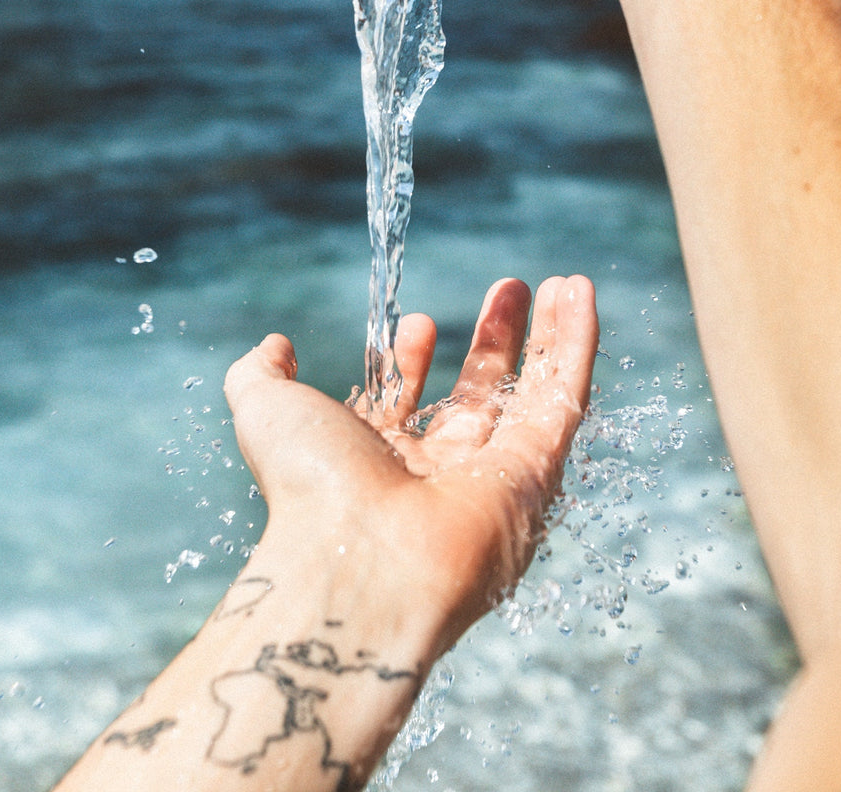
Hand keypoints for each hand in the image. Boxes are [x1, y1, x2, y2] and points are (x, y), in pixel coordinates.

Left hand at [224, 274, 598, 649]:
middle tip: (510, 288)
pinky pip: (565, 396)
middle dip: (494, 339)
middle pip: (479, 394)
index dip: (412, 359)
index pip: (408, 405)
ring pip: (532, 392)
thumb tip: (274, 344)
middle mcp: (440, 475)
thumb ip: (260, 374)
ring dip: (549, 335)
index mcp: (379, 466)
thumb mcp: (266, 413)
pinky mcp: (538, 472)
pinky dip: (578, 342)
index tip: (417, 320)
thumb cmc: (308, 489)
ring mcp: (494, 477)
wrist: (359, 558)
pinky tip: (581, 294)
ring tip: (562, 283)